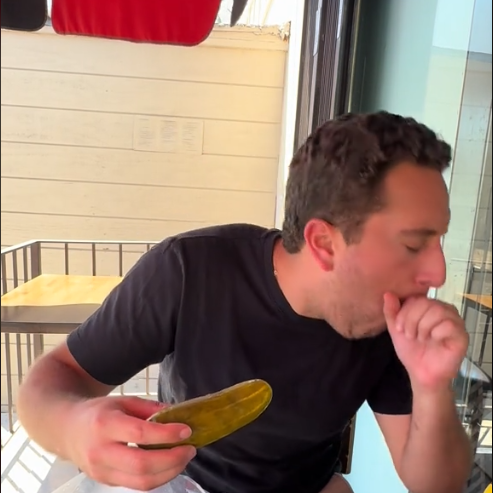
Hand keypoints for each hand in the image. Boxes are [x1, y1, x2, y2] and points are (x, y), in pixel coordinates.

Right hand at [63, 395, 195, 490]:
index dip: (166, 435)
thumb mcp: (123, 401)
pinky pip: (136, 484)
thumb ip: (150, 408)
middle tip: (190, 448)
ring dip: (169, 472)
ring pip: (141, 482)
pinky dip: (157, 477)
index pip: (140, 434)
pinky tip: (169, 465)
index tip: (186, 430)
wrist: (66, 429)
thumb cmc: (98, 412)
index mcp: (105, 424)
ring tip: (184, 458)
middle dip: (172, 459)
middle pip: (142, 465)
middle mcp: (101, 451)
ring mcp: (101, 471)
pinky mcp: (105, 482)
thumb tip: (178, 414)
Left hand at [383, 293, 468, 389]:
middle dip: (411, 320)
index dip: (404, 311)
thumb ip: (391, 311)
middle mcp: (444, 310)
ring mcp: (455, 322)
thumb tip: (387, 294)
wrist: (421, 374)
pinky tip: (433, 341)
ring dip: (423, 326)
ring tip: (420, 339)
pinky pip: (449, 325)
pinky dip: (435, 333)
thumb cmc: (411, 350)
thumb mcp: (396, 329)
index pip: (416, 298)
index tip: (399, 328)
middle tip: (409, 335)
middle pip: (426, 302)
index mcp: (429, 307)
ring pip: (437, 311)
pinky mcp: (462, 335)